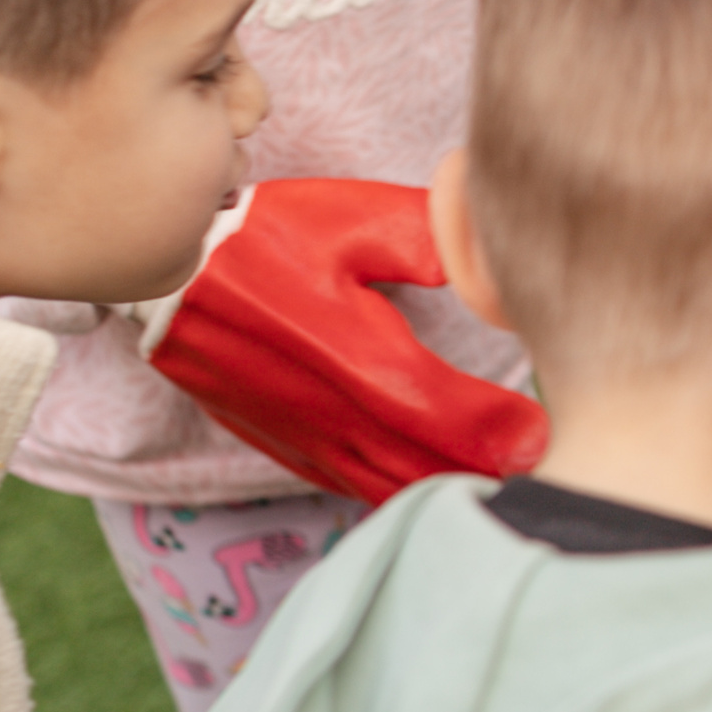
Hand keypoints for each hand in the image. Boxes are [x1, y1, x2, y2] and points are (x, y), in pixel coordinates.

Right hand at [141, 181, 548, 504]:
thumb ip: (421, 237)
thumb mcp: (347, 216)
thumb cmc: (264, 236)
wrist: (167, 276)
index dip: (495, 430)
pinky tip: (432, 495)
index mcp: (352, 351)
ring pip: (385, 486)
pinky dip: (394, 495)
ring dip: (444, 493)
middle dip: (484, 475)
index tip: (545, 436)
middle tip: (543, 475)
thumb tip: (482, 258)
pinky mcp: (284, 446)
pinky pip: (349, 487)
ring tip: (503, 495)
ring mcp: (303, 436)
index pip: (438, 410)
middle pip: (420, 464)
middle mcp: (328, 409)